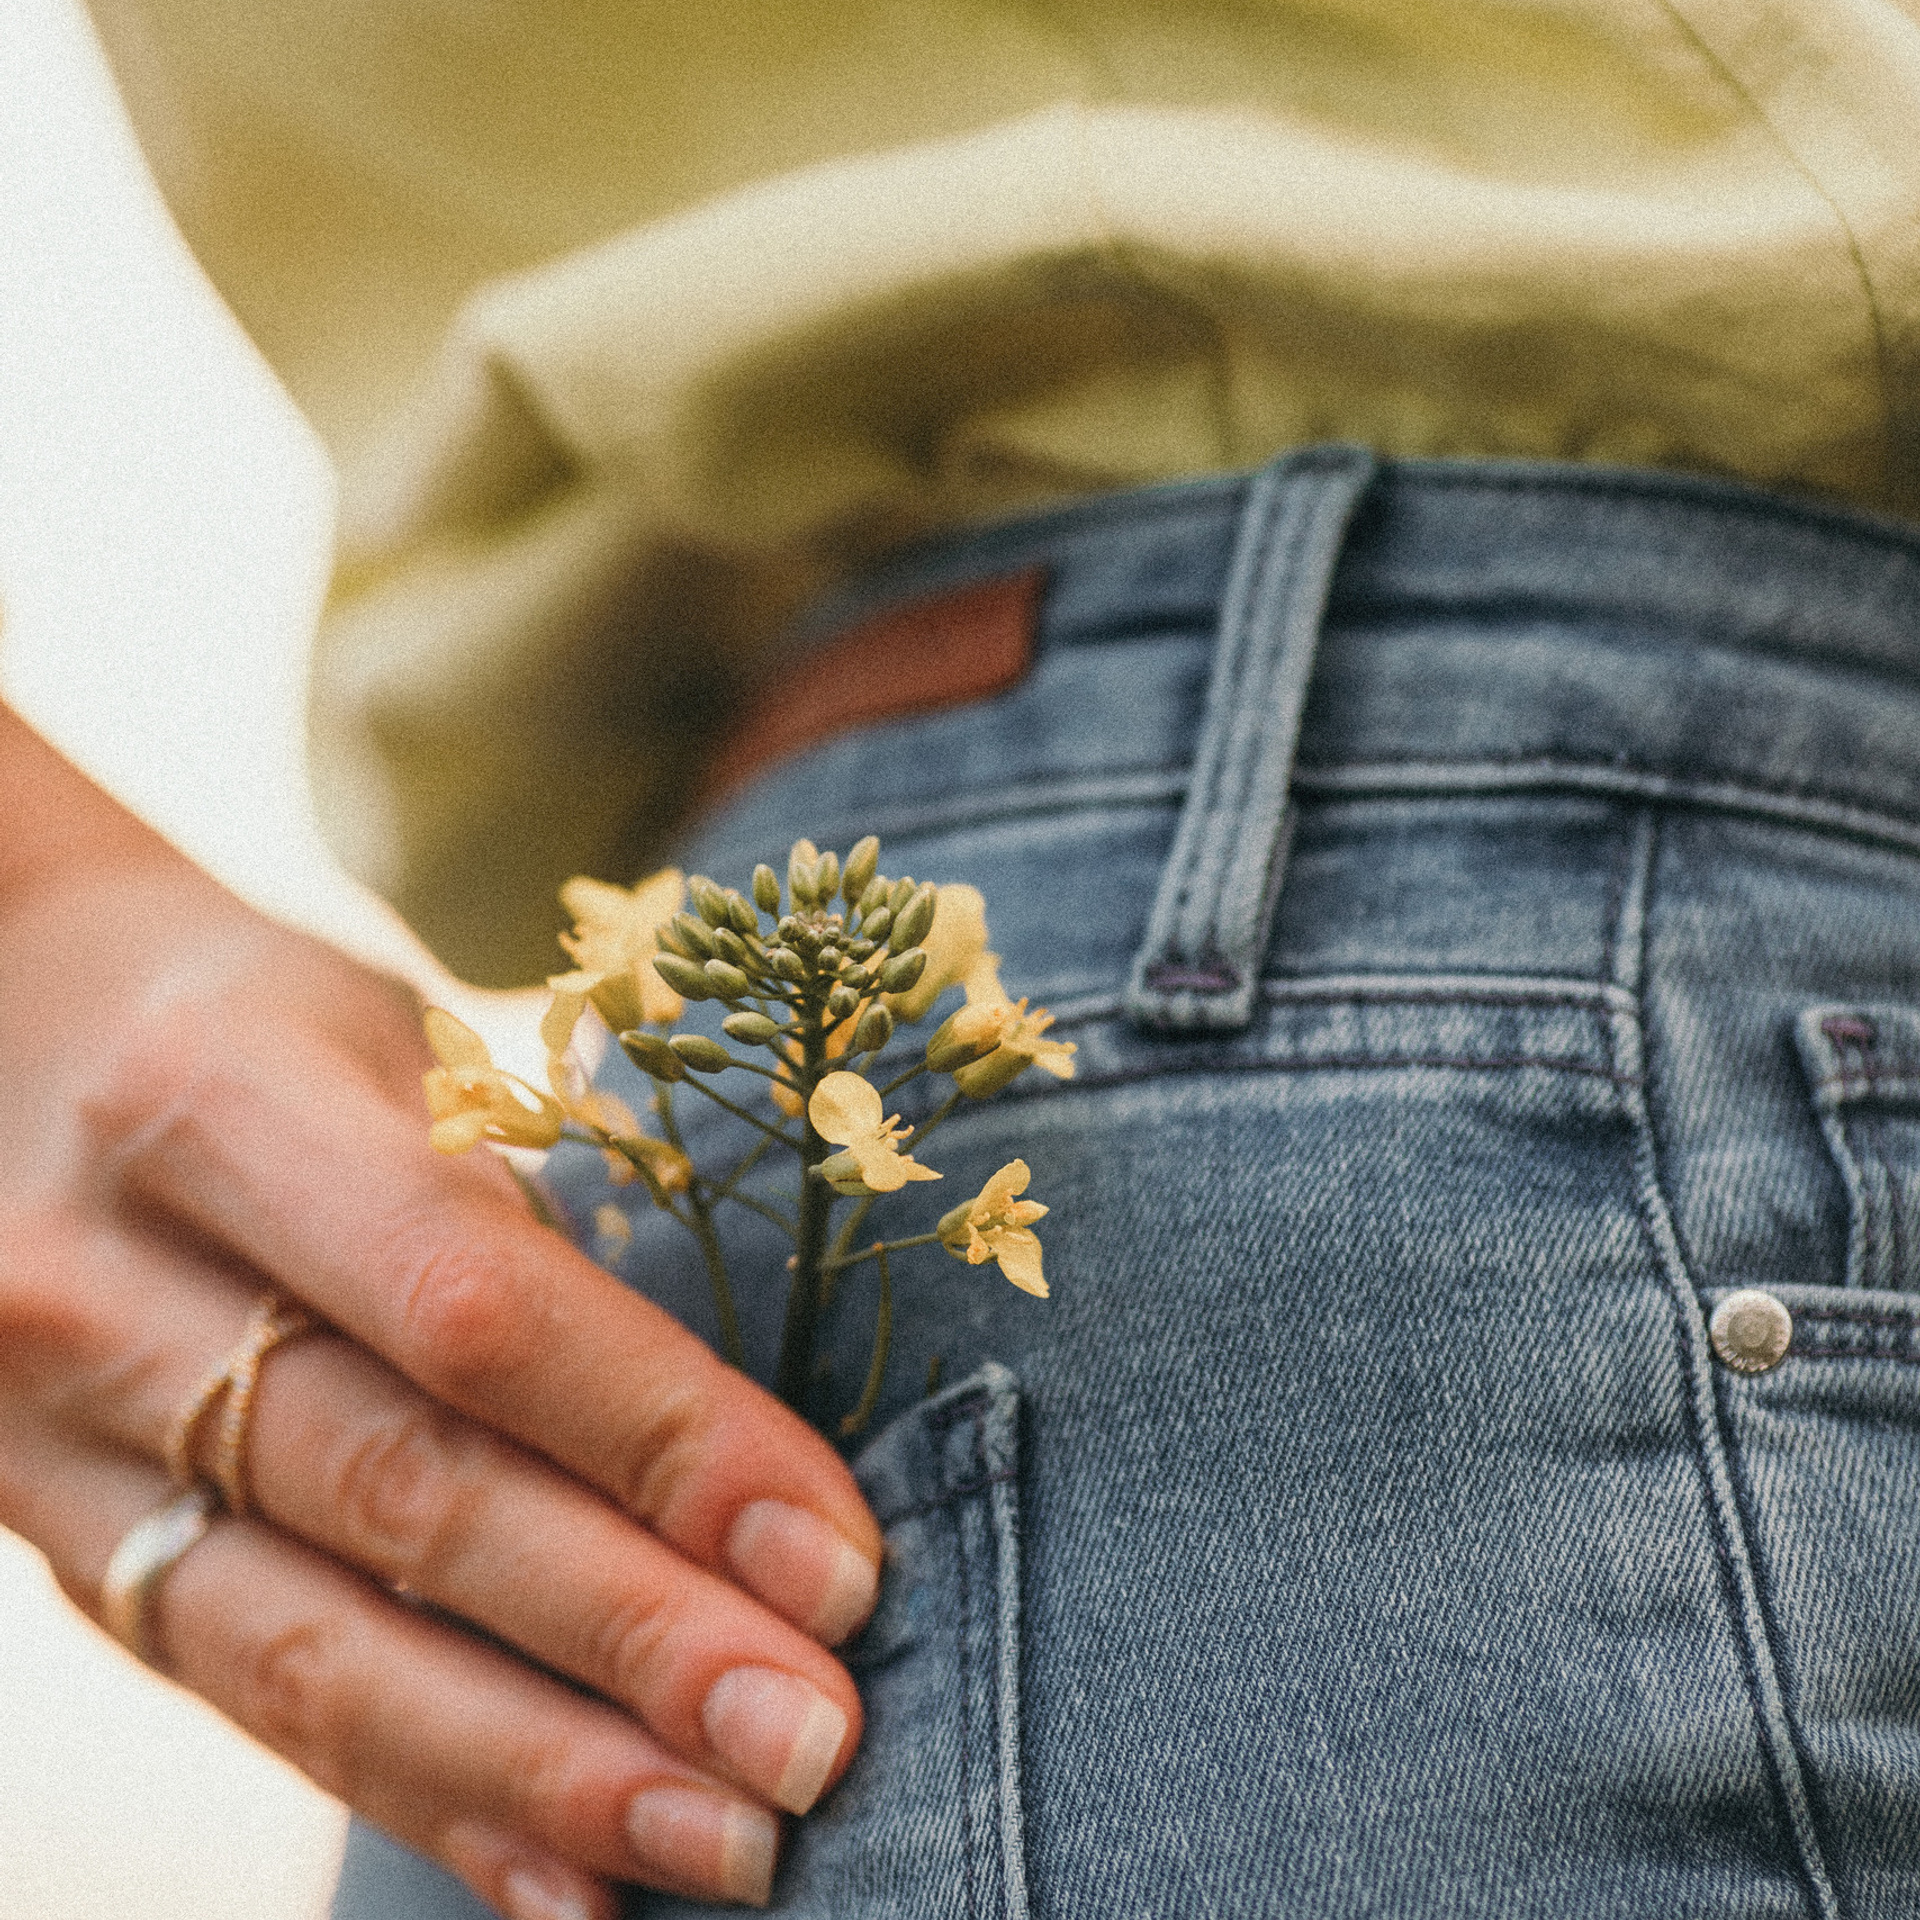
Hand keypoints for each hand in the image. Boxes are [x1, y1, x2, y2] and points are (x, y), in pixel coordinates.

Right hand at [0, 706, 879, 1915]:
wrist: (3, 1033)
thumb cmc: (262, 1020)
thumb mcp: (385, 1038)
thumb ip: (515, 1207)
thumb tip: (718, 1442)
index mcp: (209, 1105)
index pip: (471, 1303)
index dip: (661, 1439)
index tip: (833, 1554)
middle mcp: (95, 1286)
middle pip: (401, 1497)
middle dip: (627, 1636)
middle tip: (811, 1738)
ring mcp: (48, 1441)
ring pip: (312, 1644)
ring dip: (538, 1767)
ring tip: (723, 1841)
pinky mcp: (61, 1545)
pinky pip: (248, 1696)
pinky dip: (419, 1795)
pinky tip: (565, 1880)